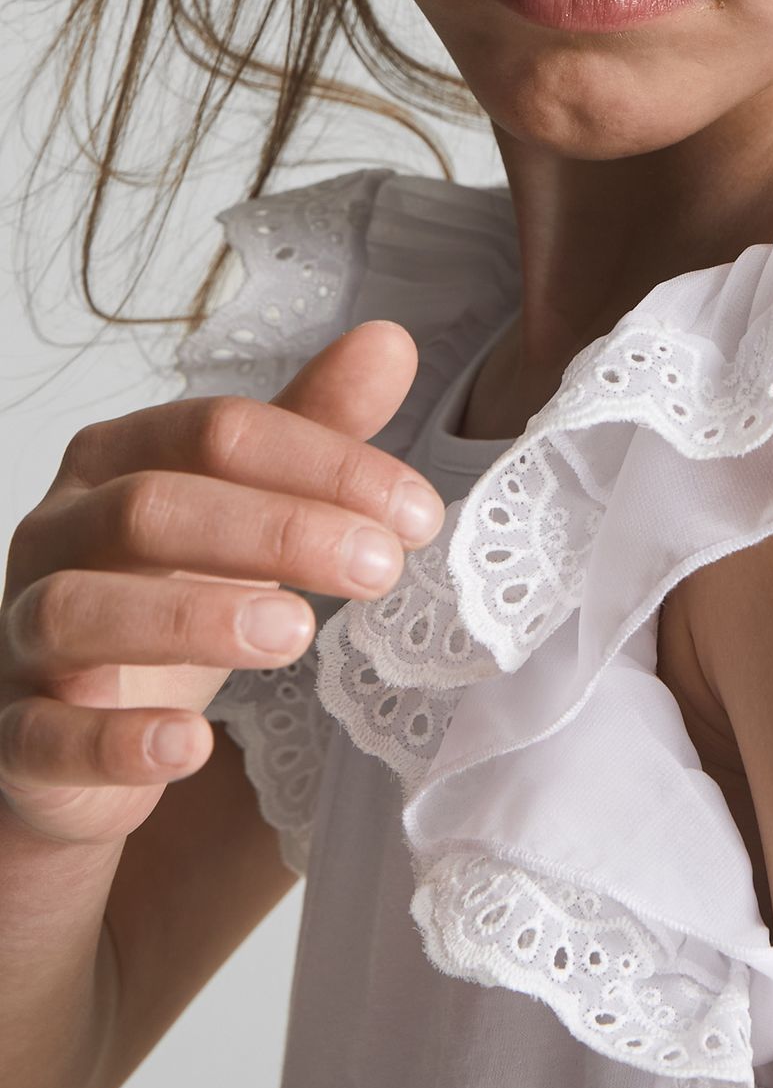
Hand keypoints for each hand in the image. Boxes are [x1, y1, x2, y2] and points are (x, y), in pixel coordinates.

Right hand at [0, 319, 442, 849]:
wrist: (76, 735)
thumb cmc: (169, 595)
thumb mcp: (245, 508)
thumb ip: (310, 430)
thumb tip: (389, 343)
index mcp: (115, 460)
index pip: (216, 433)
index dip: (323, 464)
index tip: (418, 513)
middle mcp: (57, 533)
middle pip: (151, 507)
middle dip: (276, 530)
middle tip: (380, 568)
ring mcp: (25, 636)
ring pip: (81, 609)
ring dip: (192, 619)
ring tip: (297, 635)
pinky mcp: (17, 737)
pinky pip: (45, 736)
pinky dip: (117, 739)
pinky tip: (191, 744)